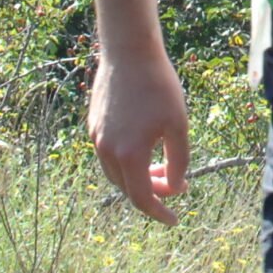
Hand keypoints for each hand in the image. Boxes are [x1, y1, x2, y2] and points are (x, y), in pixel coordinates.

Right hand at [87, 37, 190, 224]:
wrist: (130, 53)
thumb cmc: (159, 87)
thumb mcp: (178, 126)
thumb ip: (179, 161)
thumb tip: (176, 186)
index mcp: (128, 155)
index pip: (142, 199)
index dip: (160, 212)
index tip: (175, 219)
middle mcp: (106, 151)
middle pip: (128, 188)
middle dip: (153, 193)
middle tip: (176, 185)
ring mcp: (96, 138)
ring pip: (116, 173)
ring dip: (138, 178)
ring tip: (162, 167)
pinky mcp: (93, 125)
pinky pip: (109, 155)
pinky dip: (127, 162)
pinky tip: (145, 147)